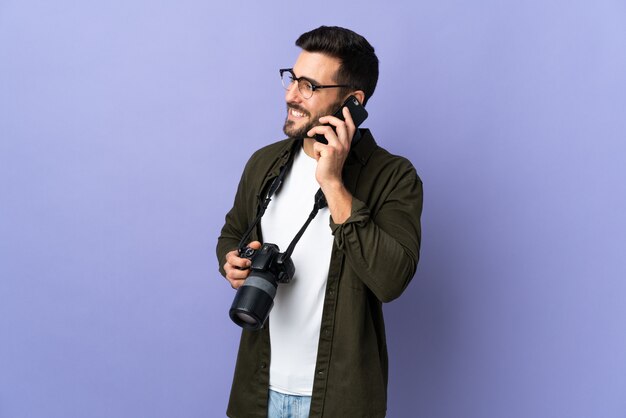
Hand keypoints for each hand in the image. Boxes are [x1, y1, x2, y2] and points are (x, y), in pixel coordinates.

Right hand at [223, 241, 261, 288]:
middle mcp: (228, 268)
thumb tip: (256, 244)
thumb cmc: (241, 257)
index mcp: (230, 258)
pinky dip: (244, 284)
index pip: (231, 259)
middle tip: (250, 270)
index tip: (249, 262)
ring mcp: (230, 276)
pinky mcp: (233, 283)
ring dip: (244, 279)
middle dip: (243, 273)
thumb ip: (252, 246)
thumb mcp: (246, 250)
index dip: (240, 262)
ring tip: (250, 276)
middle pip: (232, 273)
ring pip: (234, 281)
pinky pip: (237, 286)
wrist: (237, 264)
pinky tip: (249, 281)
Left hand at [305, 107, 354, 223]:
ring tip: (311, 134)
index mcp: (346, 145)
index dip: (348, 117)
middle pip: (340, 124)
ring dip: (316, 130)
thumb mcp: (335, 152)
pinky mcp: (329, 151)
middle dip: (329, 118)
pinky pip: (317, 143)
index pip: (351, 127)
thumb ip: (333, 142)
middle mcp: (344, 145)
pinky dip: (315, 150)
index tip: (345, 109)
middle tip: (321, 120)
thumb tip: (325, 129)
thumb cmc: (330, 167)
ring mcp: (338, 147)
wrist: (330, 180)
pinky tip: (317, 157)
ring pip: (326, 129)